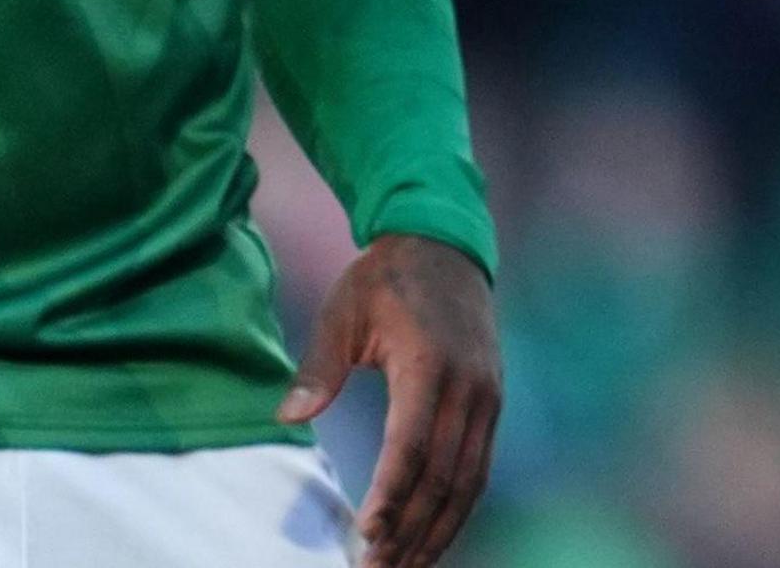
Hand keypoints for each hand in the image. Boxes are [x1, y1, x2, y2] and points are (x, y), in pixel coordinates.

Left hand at [275, 232, 499, 567]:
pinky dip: (457, 508)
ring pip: (468, 481)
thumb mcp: (343, 312)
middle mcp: (469, 387)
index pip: (412, 446)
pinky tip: (432, 535)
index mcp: (431, 364)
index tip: (367, 534)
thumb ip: (319, 368)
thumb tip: (287, 417)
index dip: (391, 495)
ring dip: (438, 530)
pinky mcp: (491, 402)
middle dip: (411, 530)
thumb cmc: (385, 279)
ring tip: (405, 567)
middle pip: (444, 477)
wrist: (445, 245)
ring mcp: (487, 397)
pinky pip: (477, 467)